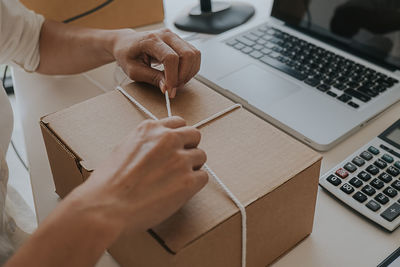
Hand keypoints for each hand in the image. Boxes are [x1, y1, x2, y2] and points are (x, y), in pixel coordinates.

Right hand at [67, 117, 207, 235]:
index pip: (178, 123)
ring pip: (200, 156)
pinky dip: (195, 184)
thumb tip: (156, 147)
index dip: (178, 136)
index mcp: (150, 129)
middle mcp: (167, 139)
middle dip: (189, 147)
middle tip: (180, 162)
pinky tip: (179, 191)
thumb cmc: (108, 184)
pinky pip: (203, 177)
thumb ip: (145, 143)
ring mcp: (180, 159)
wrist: (106, 208)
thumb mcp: (122, 149)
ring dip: (192, 167)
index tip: (177, 145)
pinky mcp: (188, 181)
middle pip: (194, 135)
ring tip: (176, 180)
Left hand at [112, 28, 200, 97]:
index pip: (171, 58)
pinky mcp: (180, 42)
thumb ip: (152, 78)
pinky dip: (190, 68)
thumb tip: (167, 87)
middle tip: (173, 88)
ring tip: (176, 82)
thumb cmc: (127, 55)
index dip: (172, 77)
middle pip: (187, 55)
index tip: (169, 90)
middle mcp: (166, 35)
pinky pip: (194, 55)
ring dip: (189, 73)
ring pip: (194, 55)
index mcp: (151, 40)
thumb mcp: (134, 70)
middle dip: (183, 76)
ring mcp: (175, 37)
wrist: (126, 43)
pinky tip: (180, 75)